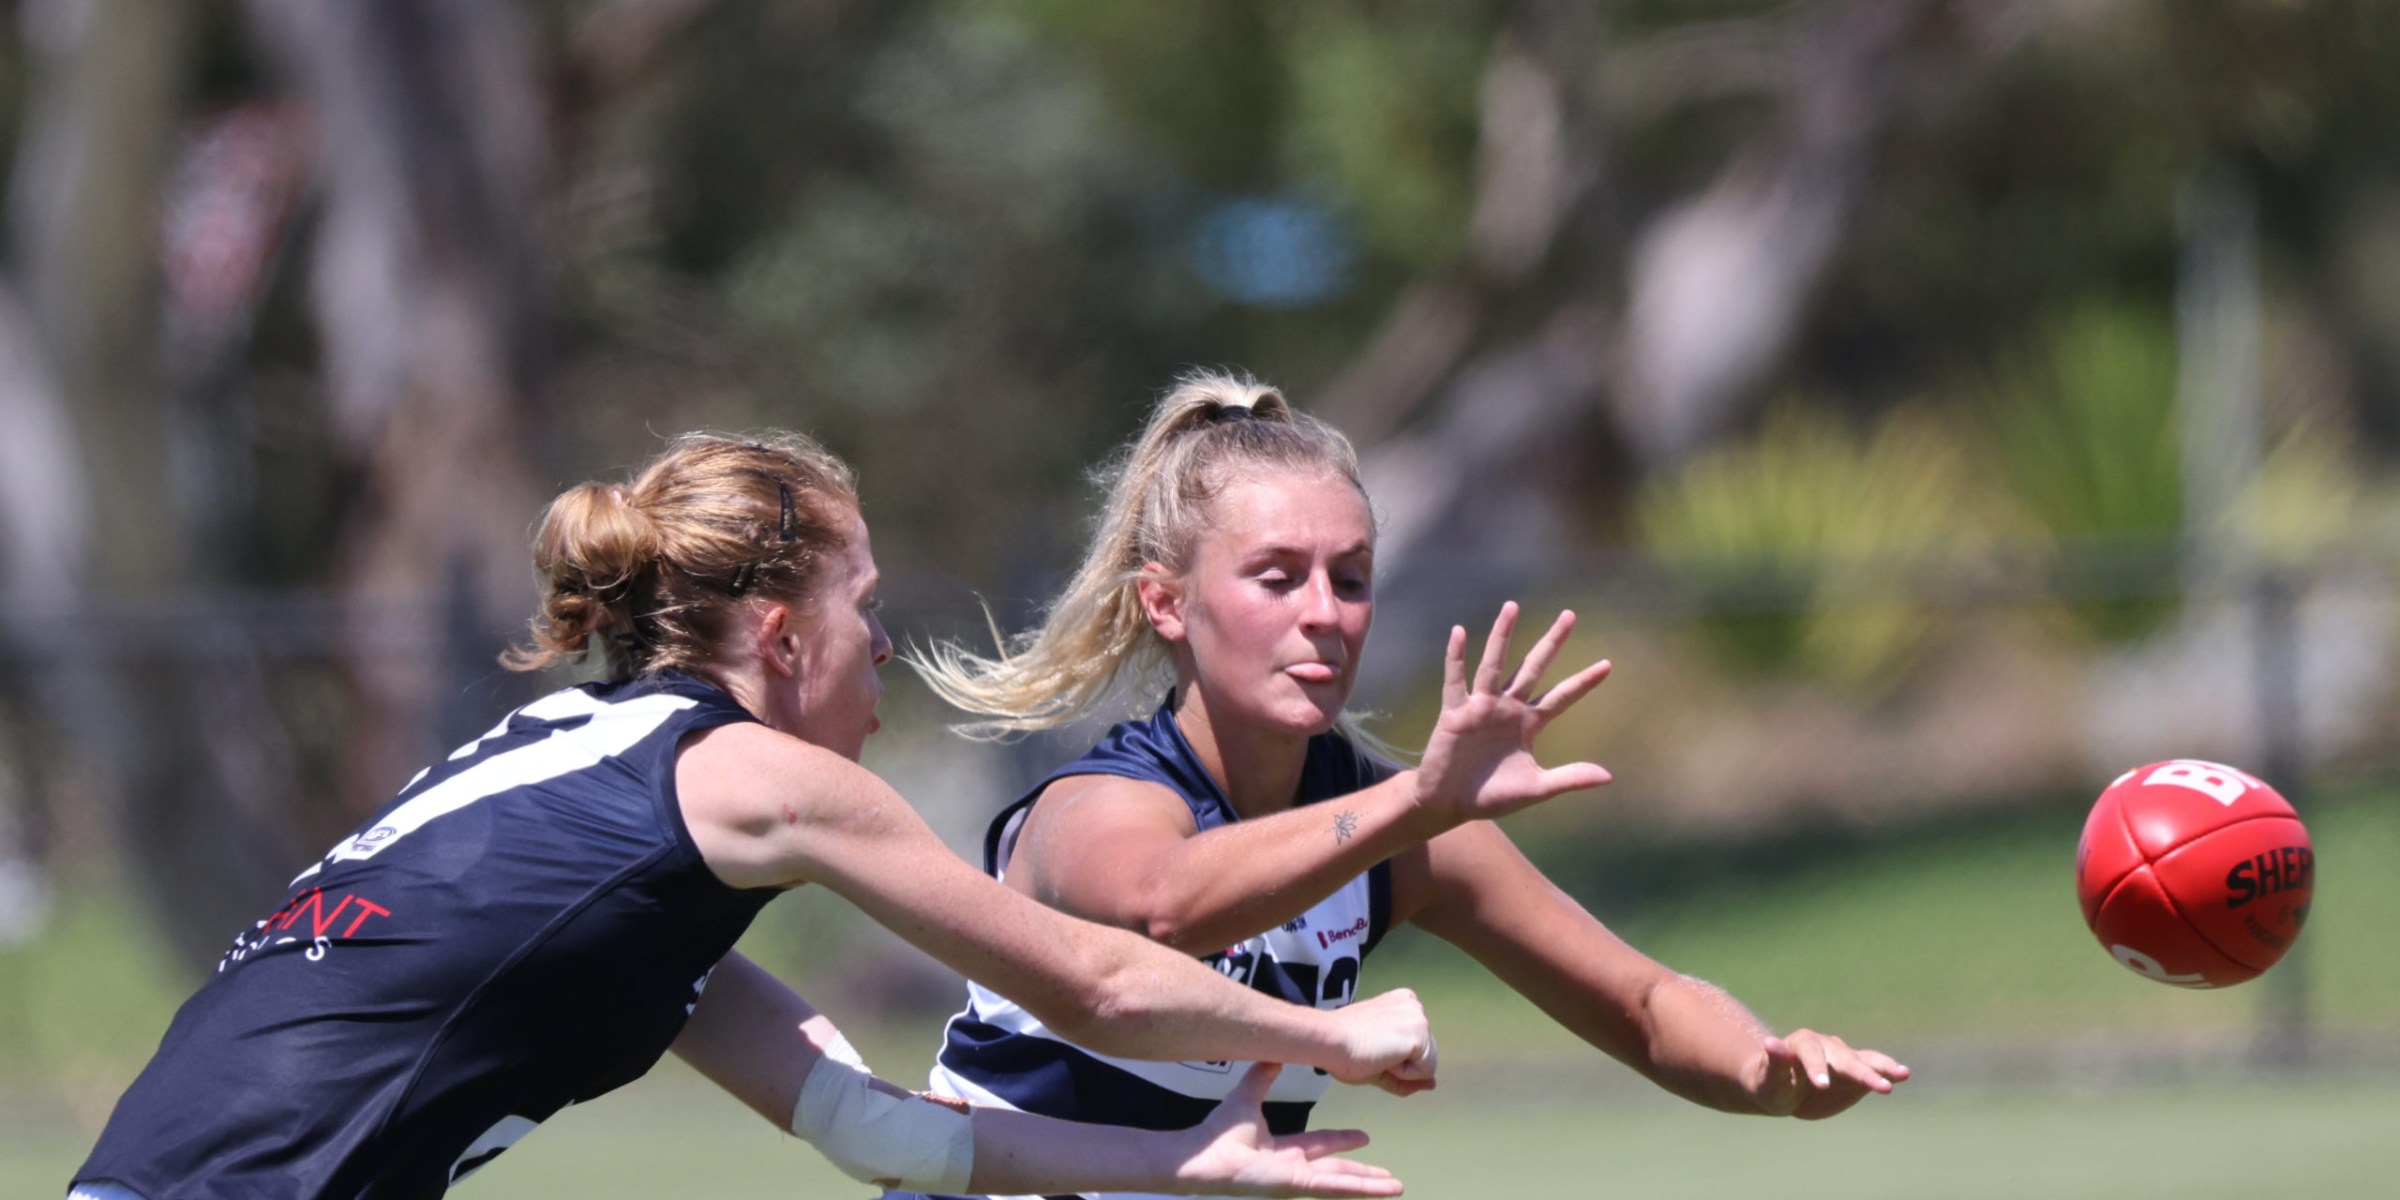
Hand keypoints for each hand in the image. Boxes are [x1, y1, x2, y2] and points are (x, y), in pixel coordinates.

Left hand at [1172, 1064, 1405, 1196]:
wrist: (1203, 1151)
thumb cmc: (1219, 1130)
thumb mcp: (1248, 1095)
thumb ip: (1262, 1076)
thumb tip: (1271, 1052)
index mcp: (1283, 1150)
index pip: (1320, 1146)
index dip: (1342, 1142)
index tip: (1365, 1137)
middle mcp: (1295, 1168)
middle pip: (1339, 1171)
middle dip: (1365, 1173)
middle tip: (1390, 1177)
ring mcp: (1299, 1180)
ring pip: (1344, 1184)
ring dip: (1371, 1186)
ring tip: (1398, 1189)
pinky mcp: (1299, 1186)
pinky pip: (1336, 1187)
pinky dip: (1361, 1188)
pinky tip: (1383, 1189)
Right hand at [1322, 988, 1436, 1095]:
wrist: (1330, 1041)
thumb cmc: (1344, 1049)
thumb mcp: (1380, 1059)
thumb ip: (1408, 1072)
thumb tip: (1432, 1084)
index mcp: (1401, 1003)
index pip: (1414, 1047)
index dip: (1394, 1059)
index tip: (1371, 1045)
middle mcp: (1413, 1004)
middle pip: (1423, 1055)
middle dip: (1400, 1065)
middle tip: (1372, 1052)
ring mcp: (1418, 1017)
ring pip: (1426, 1065)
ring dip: (1401, 1069)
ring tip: (1377, 1053)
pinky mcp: (1419, 1032)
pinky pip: (1424, 1072)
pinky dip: (1403, 1074)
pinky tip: (1383, 1057)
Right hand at [1413, 602, 1612, 830]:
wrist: (1450, 804)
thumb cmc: (1492, 796)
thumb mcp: (1535, 788)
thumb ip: (1569, 779)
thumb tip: (1608, 777)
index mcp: (1530, 724)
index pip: (1562, 697)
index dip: (1583, 682)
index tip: (1607, 664)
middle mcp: (1508, 708)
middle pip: (1534, 668)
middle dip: (1551, 643)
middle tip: (1570, 616)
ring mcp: (1481, 707)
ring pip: (1495, 664)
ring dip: (1502, 636)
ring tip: (1512, 606)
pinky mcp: (1455, 712)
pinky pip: (1455, 680)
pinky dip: (1456, 657)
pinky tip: (1459, 632)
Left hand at [1748, 1029, 1910, 1118]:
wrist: (1782, 1089)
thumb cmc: (1770, 1084)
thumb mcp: (1768, 1079)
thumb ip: (1774, 1063)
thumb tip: (1770, 1042)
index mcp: (1801, 1044)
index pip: (1811, 1054)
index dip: (1816, 1068)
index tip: (1821, 1086)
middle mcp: (1826, 1046)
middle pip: (1844, 1058)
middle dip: (1861, 1072)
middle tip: (1881, 1087)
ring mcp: (1843, 1058)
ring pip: (1864, 1060)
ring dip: (1883, 1068)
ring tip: (1903, 1074)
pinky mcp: (1854, 1072)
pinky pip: (1873, 1069)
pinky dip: (1887, 1071)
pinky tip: (1903, 1075)